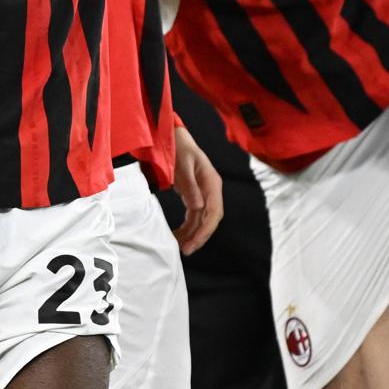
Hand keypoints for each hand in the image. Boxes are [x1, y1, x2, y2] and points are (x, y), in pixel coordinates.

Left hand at [169, 126, 223, 255]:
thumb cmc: (179, 148)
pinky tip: (177, 235)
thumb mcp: (183, 165)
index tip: (194, 243)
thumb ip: (189, 185)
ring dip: (192, 234)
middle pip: (210, 219)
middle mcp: (211, 190)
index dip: (205, 230)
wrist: (174, 138)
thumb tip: (197, 207)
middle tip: (185, 250)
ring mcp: (204, 194)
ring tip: (178, 246)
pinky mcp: (195, 196)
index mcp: (212, 182)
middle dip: (199, 236)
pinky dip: (186, 227)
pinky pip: (194, 216)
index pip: (214, 212)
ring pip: (202, 220)